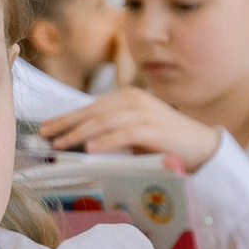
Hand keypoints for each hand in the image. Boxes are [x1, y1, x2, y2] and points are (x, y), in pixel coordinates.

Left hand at [38, 88, 223, 168]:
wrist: (203, 148)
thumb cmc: (168, 143)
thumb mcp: (136, 132)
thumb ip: (113, 130)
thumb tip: (81, 140)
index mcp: (128, 98)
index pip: (90, 107)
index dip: (66, 117)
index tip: (46, 127)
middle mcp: (134, 100)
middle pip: (91, 112)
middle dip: (65, 124)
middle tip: (44, 136)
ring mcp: (144, 113)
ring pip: (102, 122)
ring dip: (78, 134)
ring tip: (60, 145)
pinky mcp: (153, 129)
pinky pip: (122, 134)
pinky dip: (104, 142)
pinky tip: (88, 150)